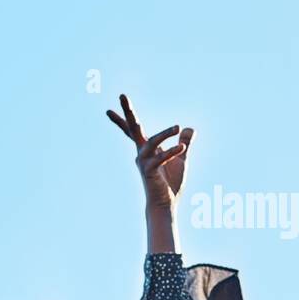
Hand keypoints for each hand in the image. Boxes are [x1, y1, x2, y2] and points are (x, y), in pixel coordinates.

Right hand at [106, 94, 193, 211]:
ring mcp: (144, 162)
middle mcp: (141, 153)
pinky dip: (171, 151)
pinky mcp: (150, 171)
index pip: (133, 130)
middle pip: (133, 128)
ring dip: (165, 133)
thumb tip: (190, 129)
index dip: (123, 118)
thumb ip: (184, 142)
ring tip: (177, 127)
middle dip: (128, 112)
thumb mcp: (180, 159)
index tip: (108, 109)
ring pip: (151, 141)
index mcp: (146, 149)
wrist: (166, 204)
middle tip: (122, 95)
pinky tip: (182, 146)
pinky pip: (160, 158)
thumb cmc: (169, 183)